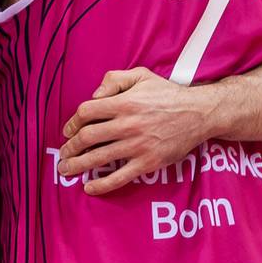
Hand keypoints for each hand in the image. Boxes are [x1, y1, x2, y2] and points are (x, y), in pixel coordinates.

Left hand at [59, 67, 215, 194]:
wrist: (198, 114)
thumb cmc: (167, 94)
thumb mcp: (141, 75)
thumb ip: (114, 79)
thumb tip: (94, 95)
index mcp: (123, 102)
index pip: (86, 112)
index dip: (72, 122)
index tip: (67, 131)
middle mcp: (127, 124)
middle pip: (87, 137)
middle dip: (69, 148)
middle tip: (62, 154)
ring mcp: (137, 145)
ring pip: (98, 158)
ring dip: (77, 166)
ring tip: (66, 171)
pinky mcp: (148, 163)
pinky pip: (119, 177)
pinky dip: (102, 185)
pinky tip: (89, 187)